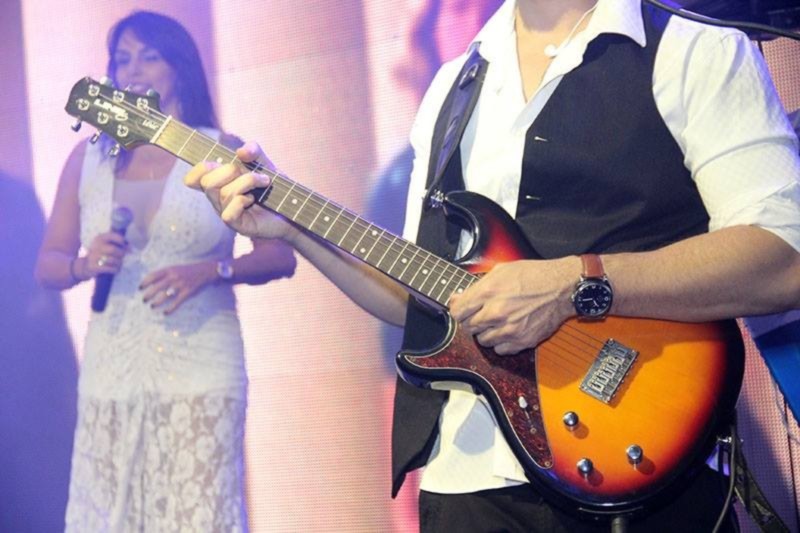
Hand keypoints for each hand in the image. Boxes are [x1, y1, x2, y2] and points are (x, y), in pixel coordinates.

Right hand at [82, 231, 128, 278]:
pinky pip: (110, 268)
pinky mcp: (94, 267)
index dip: (122, 241)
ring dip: (119, 263)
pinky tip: (115, 269)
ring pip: (113, 260)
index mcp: (100, 238)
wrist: (85, 266)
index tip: (125, 246)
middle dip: (121, 254)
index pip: (114, 236)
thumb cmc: (100, 254)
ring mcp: (94, 257)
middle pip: (113, 250)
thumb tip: (130, 247)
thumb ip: (117, 244)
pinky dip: (115, 269)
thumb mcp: (106, 245)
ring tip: (118, 264)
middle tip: (122, 257)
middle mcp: (96, 246)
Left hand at [140, 261, 216, 314]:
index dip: (144, 282)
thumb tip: (151, 283)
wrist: (205, 271)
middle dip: (148, 295)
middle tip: (144, 300)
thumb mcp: (175, 268)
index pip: (152, 276)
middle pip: (156, 287)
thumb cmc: (187, 271)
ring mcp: (180, 285)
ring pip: (164, 296)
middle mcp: (173, 277)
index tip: (140, 288)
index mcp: (169, 270)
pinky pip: (176, 303)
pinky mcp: (187, 293)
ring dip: (156, 302)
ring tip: (152, 306)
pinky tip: (165, 313)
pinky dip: (170, 309)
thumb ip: (164, 274)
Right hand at [184, 142, 298, 241]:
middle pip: (206, 182)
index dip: (199, 168)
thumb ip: (253, 150)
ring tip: (264, 182)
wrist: (293, 206)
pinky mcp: (237, 226)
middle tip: (251, 172)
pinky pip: (228, 213)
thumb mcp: (264, 162)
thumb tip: (240, 152)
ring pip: (224, 193)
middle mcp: (219, 199)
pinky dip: (242, 201)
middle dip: (230, 171)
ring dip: (248, 182)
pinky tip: (253, 201)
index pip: (193, 178)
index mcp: (219, 183)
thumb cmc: (274, 186)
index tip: (218, 163)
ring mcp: (227, 212)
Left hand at [449, 257, 579, 354]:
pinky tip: (507, 330)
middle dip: (471, 320)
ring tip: (496, 321)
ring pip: (481, 340)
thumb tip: (458, 298)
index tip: (461, 309)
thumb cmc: (535, 276)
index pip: (457, 311)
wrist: (562, 288)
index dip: (458, 310)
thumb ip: (477, 285)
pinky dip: (500, 342)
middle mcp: (497, 311)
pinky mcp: (521, 341)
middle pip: (468, 327)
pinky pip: (500, 349)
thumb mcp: (501, 270)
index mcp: (489, 291)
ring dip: (485, 332)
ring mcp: (509, 328)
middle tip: (481, 313)